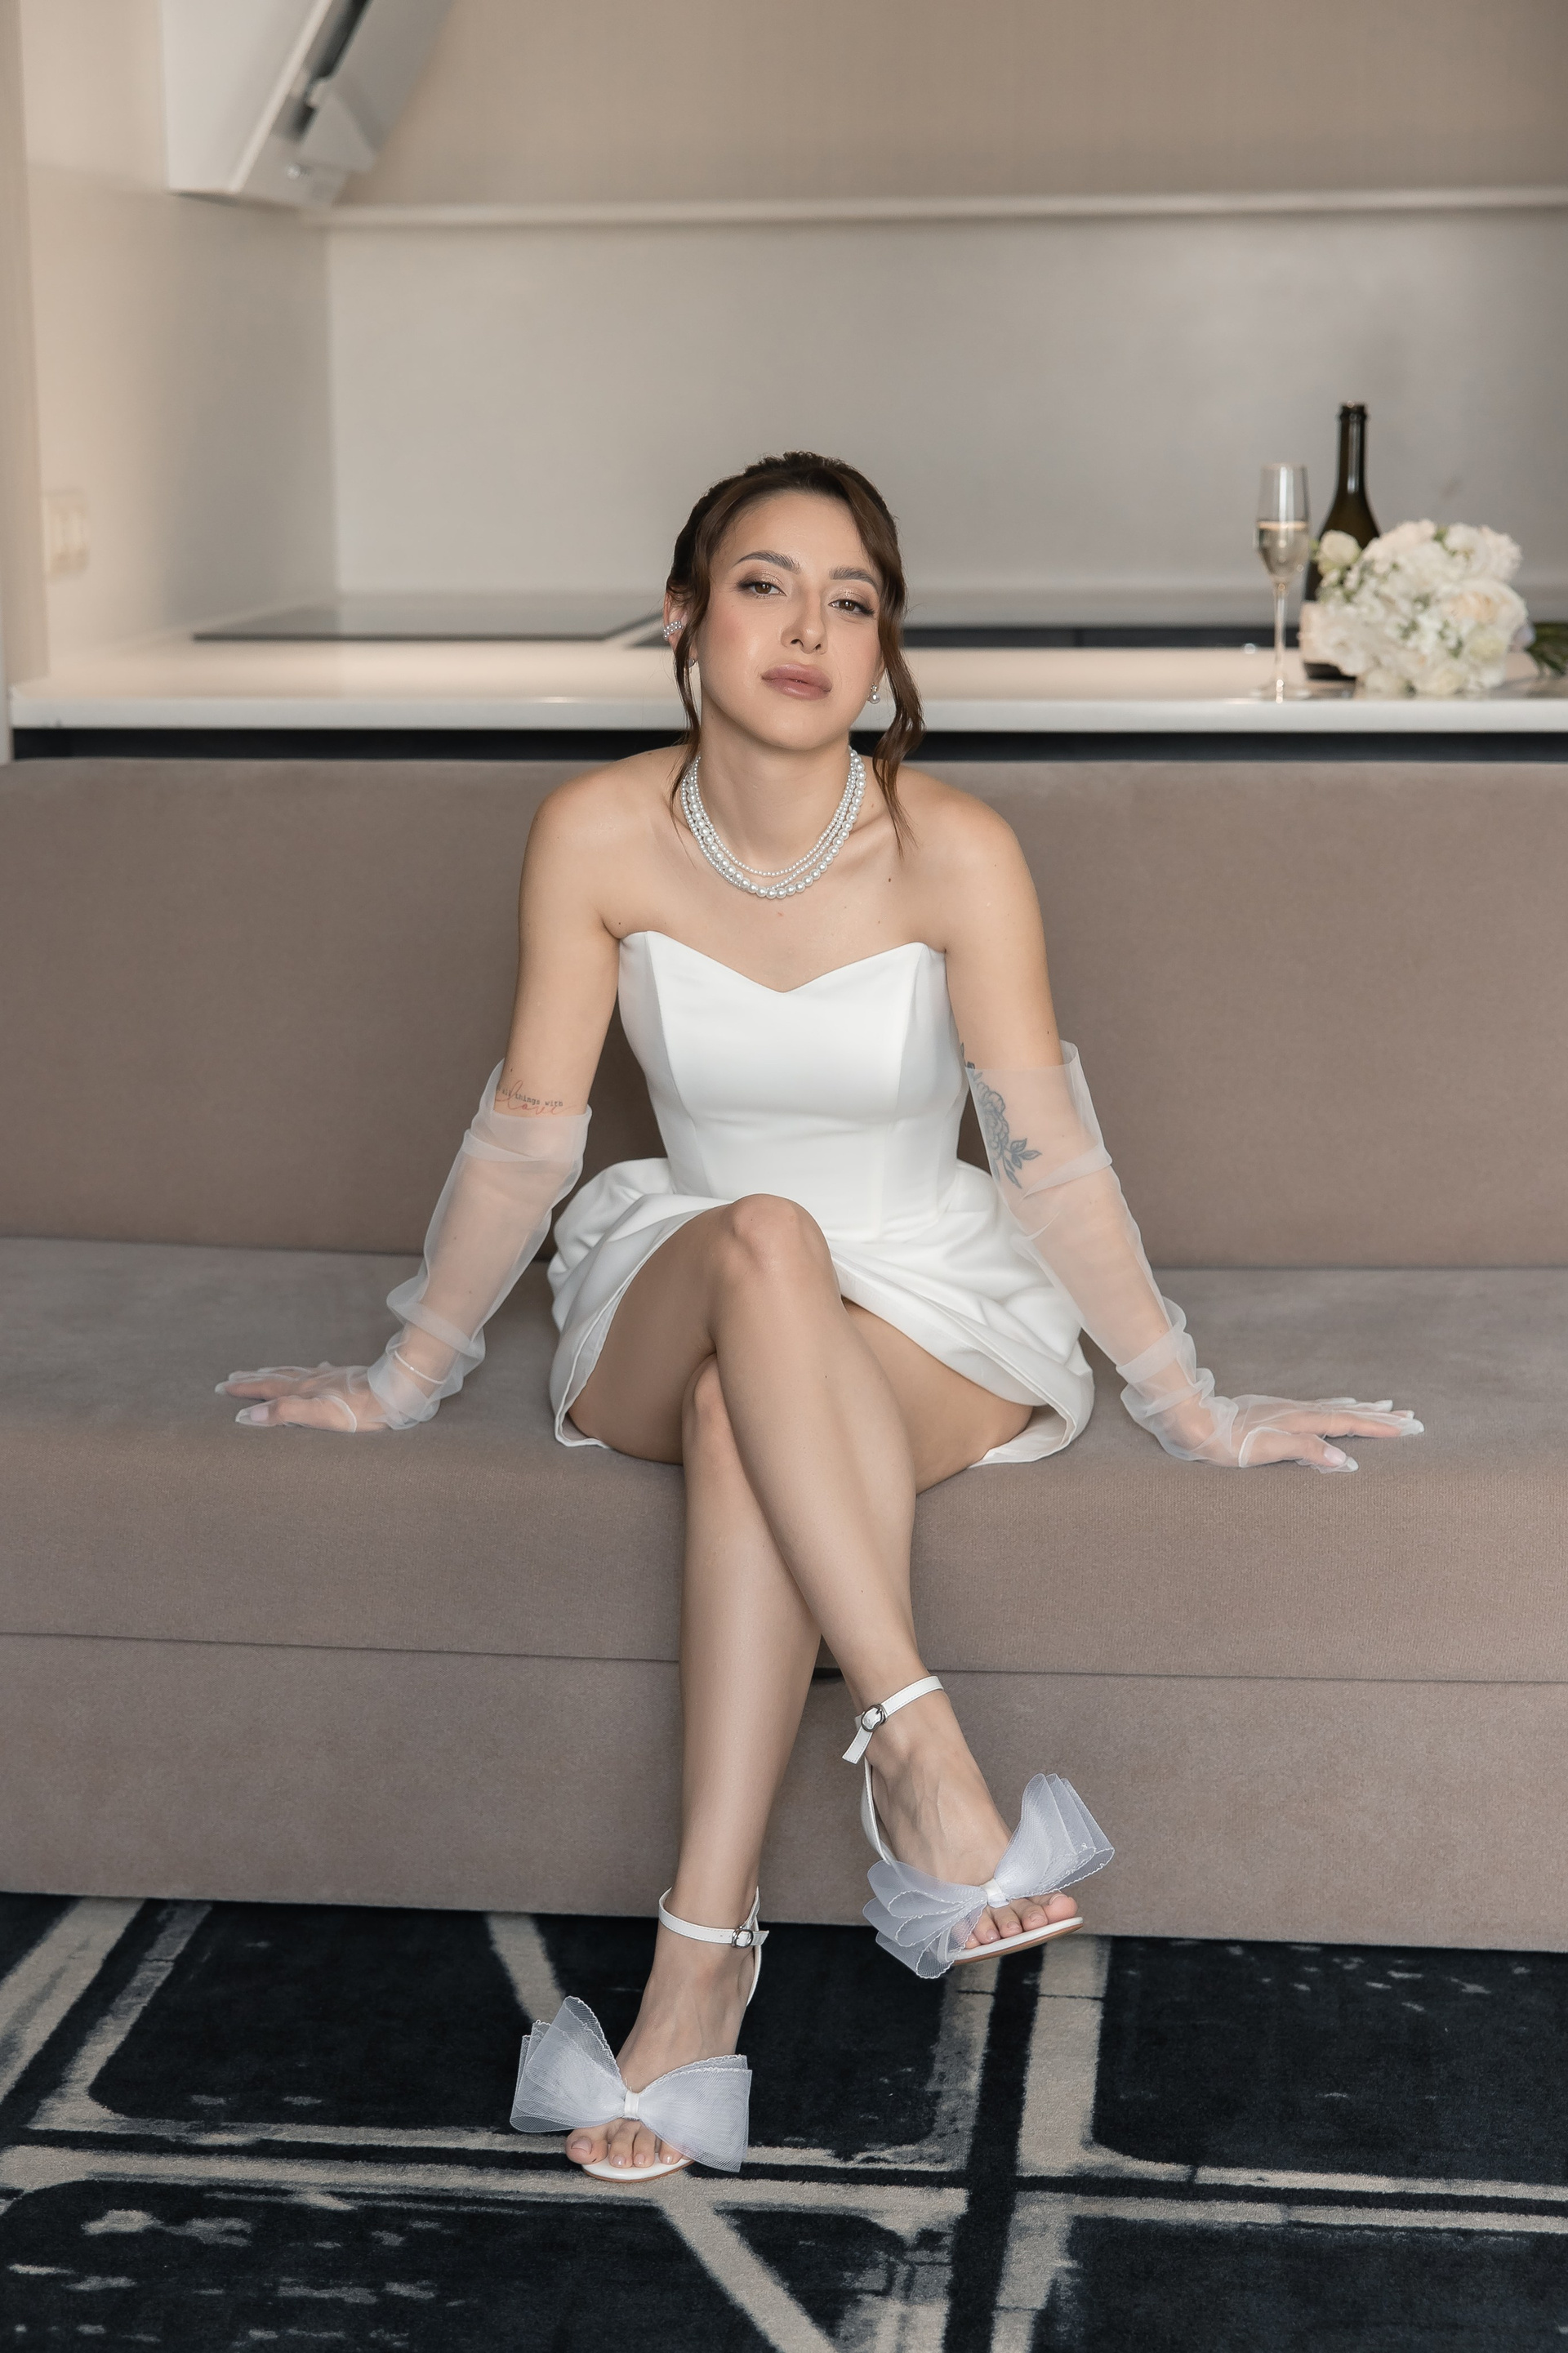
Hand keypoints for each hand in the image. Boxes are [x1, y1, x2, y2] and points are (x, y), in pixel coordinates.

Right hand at [218, 1363, 393, 1433]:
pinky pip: (321, 1370)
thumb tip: (246, 1416)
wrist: (393, 1393)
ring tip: (263, 1370)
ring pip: (295, 1372)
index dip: (243, 1388)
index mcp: (301, 1390)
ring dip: (276, 1372)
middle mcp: (311, 1379)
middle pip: (275, 1376)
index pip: (265, 1388)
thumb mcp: (317, 1416)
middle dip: (252, 1378)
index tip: (221, 1387)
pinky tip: (317, 1367)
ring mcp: (329, 1376)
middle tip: (232, 1376)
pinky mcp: (346, 1377)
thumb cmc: (357, 1411)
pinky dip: (311, 1370)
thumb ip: (283, 1414)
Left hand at [1167, 1394, 1422, 1473]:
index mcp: (1302, 1420)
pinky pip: (1321, 1406)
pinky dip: (1340, 1406)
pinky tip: (1339, 1405)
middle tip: (1412, 1417)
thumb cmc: (1230, 1443)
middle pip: (1349, 1411)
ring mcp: (1290, 1408)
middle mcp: (1300, 1410)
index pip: (1349, 1423)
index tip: (1409, 1429)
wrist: (1199, 1422)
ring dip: (1362, 1409)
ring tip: (1386, 1407)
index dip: (1379, 1427)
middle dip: (1380, 1416)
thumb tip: (1344, 1461)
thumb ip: (1307, 1451)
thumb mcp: (1268, 1450)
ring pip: (1336, 1407)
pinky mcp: (1278, 1410)